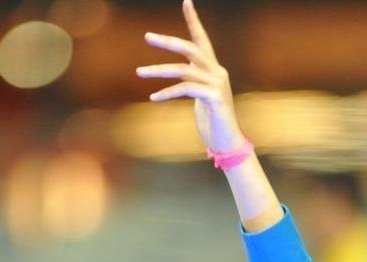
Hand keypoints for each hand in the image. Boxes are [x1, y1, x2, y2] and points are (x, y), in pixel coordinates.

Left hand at [136, 0, 243, 153]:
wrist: (227, 143)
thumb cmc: (213, 124)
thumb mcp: (201, 99)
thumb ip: (193, 83)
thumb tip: (181, 76)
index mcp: (214, 70)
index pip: (202, 40)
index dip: (194, 21)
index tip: (186, 2)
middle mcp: (217, 72)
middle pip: (190, 49)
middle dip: (168, 42)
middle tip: (147, 37)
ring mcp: (217, 84)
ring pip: (183, 70)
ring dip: (158, 71)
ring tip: (139, 72)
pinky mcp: (214, 97)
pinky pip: (185, 89)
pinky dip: (167, 93)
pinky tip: (153, 98)